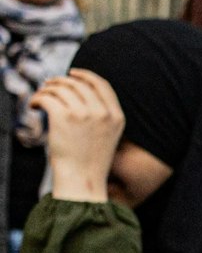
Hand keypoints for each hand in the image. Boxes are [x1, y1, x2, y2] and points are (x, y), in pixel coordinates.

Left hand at [31, 70, 123, 202]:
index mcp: (116, 116)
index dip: (85, 75)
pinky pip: (46, 97)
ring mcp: (83, 114)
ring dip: (46, 90)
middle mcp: (102, 112)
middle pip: (78, 83)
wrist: (82, 179)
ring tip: (40, 99)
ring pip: (60, 88)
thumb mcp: (107, 136)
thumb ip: (101, 113)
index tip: (71, 73)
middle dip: (60, 81)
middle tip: (48, 86)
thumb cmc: (90, 160)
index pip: (102, 85)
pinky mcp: (63, 116)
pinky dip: (36, 99)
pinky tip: (34, 107)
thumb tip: (76, 88)